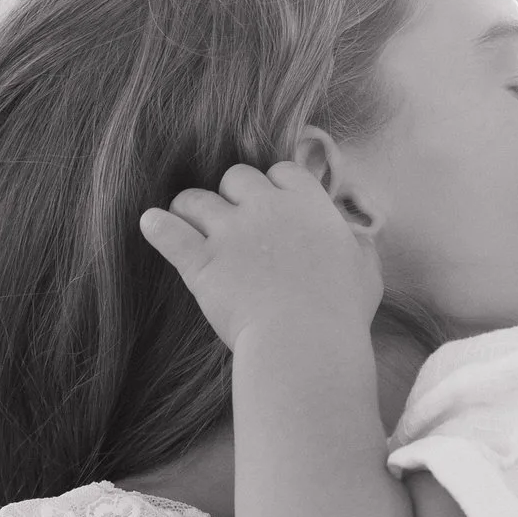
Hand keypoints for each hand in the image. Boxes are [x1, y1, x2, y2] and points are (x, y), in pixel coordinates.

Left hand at [139, 159, 382, 354]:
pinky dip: (157, 226)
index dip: (274, 187)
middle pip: (236, 177)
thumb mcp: (366, 271)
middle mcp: (266, 208)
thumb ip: (359, 245)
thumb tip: (354, 237)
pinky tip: (151, 223)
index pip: (282, 172)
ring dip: (191, 208)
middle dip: (233, 195)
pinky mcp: (201, 262)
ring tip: (187, 219)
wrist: (305, 343)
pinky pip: (168, 231)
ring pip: (196, 199)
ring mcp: (230, 233)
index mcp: (308, 204)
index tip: (272, 205)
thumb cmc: (341, 313)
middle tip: (232, 219)